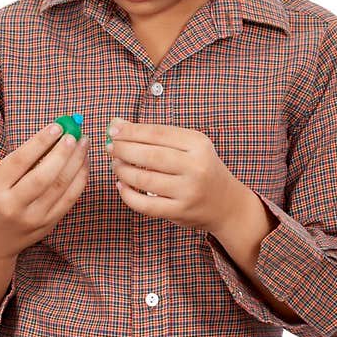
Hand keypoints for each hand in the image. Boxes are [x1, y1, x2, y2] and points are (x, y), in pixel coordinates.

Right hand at [0, 122, 90, 259]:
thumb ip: (22, 160)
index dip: (40, 142)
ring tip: (83, 143)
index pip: (20, 161)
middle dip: (63, 153)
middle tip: (75, 134)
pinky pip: (69, 199)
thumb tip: (56, 132)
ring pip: (60, 187)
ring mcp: (32, 218)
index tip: (57, 126)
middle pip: (43, 176)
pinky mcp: (48, 224)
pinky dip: (80, 178)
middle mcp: (12, 205)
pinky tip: (84, 163)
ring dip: (76, 162)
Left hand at [106, 118, 241, 233]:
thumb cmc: (201, 169)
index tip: (113, 130)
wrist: (227, 204)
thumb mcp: (187, 147)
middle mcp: (196, 167)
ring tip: (115, 165)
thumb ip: (154, 135)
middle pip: (151, 155)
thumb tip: (116, 124)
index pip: (158, 133)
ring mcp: (188, 191)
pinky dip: (128, 195)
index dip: (132, 131)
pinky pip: (146, 204)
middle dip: (124, 150)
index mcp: (198, 144)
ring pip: (146, 179)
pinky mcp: (180, 211)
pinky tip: (121, 185)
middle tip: (110, 147)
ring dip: (123, 171)